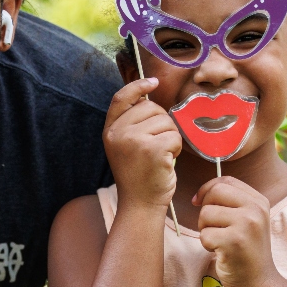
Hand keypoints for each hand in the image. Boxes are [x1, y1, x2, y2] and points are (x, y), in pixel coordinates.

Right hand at [103, 78, 179, 211]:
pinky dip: (176, 148)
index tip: (153, 82)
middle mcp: (118, 133)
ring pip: (166, 121)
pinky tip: (166, 162)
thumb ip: (132, 123)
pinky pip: (174, 136)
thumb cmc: (139, 175)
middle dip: (162, 123)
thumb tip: (148, 97)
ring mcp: (133, 140)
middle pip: (152, 107)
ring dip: (171, 137)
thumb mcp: (126, 146)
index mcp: (110, 131)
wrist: (140, 204)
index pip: (121, 98)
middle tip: (157, 146)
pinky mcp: (152, 149)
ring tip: (161, 156)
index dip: (138, 86)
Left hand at [194, 176, 278, 286]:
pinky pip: (204, 235)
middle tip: (211, 227)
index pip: (225, 181)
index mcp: (259, 201)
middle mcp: (255, 209)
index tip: (199, 202)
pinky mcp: (234, 241)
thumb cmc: (247, 251)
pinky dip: (206, 245)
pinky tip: (220, 252)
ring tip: (219, 241)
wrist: (259, 281)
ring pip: (206, 214)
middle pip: (215, 192)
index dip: (207, 189)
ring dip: (205, 230)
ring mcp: (246, 225)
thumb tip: (200, 194)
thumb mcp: (248, 220)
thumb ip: (232, 203)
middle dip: (205, 209)